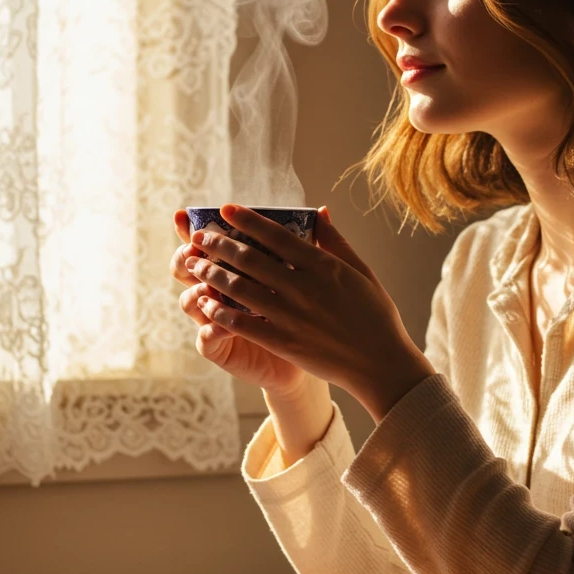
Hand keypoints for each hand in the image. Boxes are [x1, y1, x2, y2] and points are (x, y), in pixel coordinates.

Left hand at [186, 204, 435, 422]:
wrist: (380, 364)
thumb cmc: (375, 315)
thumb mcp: (361, 271)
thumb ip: (336, 242)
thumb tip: (319, 212)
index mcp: (324, 266)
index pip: (277, 235)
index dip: (248, 220)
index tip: (226, 209)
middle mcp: (304, 288)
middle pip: (250, 259)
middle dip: (219, 245)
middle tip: (199, 236)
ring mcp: (291, 316)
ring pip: (240, 289)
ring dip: (212, 274)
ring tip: (194, 264)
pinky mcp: (284, 343)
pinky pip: (244, 324)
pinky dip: (221, 312)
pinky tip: (206, 304)